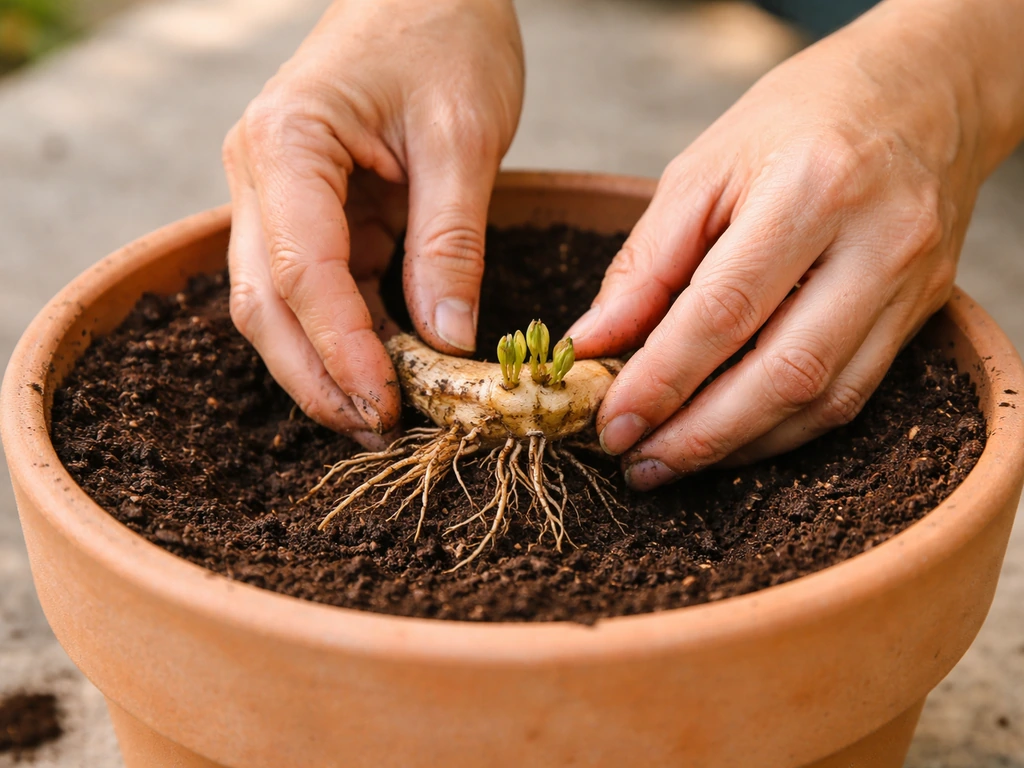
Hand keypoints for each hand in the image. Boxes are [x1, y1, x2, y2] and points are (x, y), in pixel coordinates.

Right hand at [223, 0, 522, 445]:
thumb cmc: (445, 33)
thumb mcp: (463, 138)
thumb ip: (450, 242)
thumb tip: (447, 343)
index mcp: (286, 143)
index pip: (304, 271)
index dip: (342, 350)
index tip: (389, 405)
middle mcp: (259, 172)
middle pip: (266, 303)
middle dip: (316, 377)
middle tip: (376, 431)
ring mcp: (276, 193)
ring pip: (277, 304)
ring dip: (322, 366)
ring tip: (380, 417)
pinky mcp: (309, 209)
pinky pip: (314, 286)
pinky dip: (344, 334)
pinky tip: (383, 370)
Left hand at [567, 1, 996, 488]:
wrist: (923, 91)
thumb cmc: (798, 117)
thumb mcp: (704, 167)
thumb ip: (647, 261)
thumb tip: (592, 341)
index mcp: (811, 188)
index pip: (723, 311)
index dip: (660, 380)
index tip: (610, 423)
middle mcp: (875, 243)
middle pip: (781, 374)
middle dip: (698, 435)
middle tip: (636, 464)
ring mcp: (910, 284)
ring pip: (821, 399)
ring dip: (738, 445)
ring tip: (670, 462)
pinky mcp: (922, 312)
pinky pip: (851, 395)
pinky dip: (784, 430)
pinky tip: (731, 440)